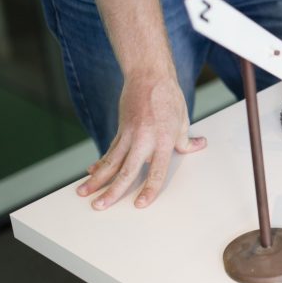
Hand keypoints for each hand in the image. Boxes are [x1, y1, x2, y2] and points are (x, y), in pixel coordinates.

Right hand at [76, 75, 205, 209]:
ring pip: (110, 162)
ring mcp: (129, 134)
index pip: (157, 171)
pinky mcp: (120, 129)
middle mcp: (143, 139)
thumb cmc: (169, 97)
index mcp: (163, 140)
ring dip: (96, 180)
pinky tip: (91, 173)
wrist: (148, 76)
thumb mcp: (183, 120)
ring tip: (84, 193)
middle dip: (112, 191)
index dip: (149, 189)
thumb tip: (197, 146)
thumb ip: (186, 139)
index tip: (140, 204)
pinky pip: (110, 150)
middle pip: (126, 171)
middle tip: (100, 206)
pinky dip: (100, 163)